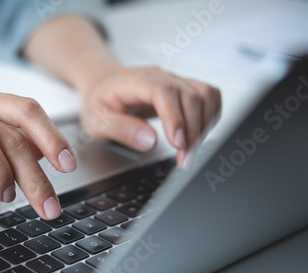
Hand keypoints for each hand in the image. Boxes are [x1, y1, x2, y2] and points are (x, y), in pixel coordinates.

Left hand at [80, 66, 221, 167]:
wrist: (104, 86)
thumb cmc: (100, 102)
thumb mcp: (97, 120)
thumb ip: (121, 129)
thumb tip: (149, 140)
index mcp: (135, 81)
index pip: (163, 92)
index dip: (175, 118)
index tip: (177, 143)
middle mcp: (160, 76)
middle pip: (190, 96)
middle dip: (192, 132)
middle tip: (184, 160)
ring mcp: (175, 80)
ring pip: (205, 96)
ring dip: (203, 126)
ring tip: (189, 151)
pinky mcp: (186, 87)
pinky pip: (210, 96)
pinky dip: (210, 117)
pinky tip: (197, 135)